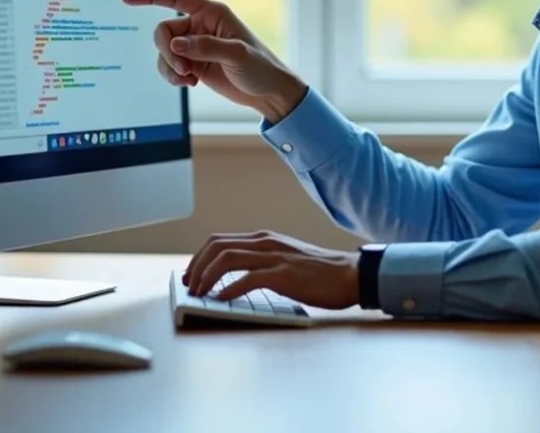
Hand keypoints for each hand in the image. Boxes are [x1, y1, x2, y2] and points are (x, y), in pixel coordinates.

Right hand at [122, 0, 307, 121]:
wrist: (268, 92)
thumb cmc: (260, 67)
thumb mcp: (237, 55)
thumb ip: (205, 47)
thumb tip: (176, 45)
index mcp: (211, 13)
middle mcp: (200, 25)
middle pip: (163, 31)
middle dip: (167, 52)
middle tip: (183, 70)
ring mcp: (195, 46)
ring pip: (164, 51)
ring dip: (170, 68)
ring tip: (188, 80)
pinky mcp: (193, 64)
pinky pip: (169, 66)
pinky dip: (173, 77)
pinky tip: (190, 84)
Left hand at [182, 230, 360, 308]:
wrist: (350, 274)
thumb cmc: (320, 272)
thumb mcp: (285, 259)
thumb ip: (263, 262)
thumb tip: (235, 278)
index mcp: (264, 239)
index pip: (219, 240)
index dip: (199, 257)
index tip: (191, 275)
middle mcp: (265, 243)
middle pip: (217, 246)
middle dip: (196, 266)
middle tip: (189, 285)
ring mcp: (274, 257)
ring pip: (227, 258)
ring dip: (207, 277)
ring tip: (200, 294)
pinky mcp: (284, 275)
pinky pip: (248, 279)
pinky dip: (230, 289)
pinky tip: (223, 300)